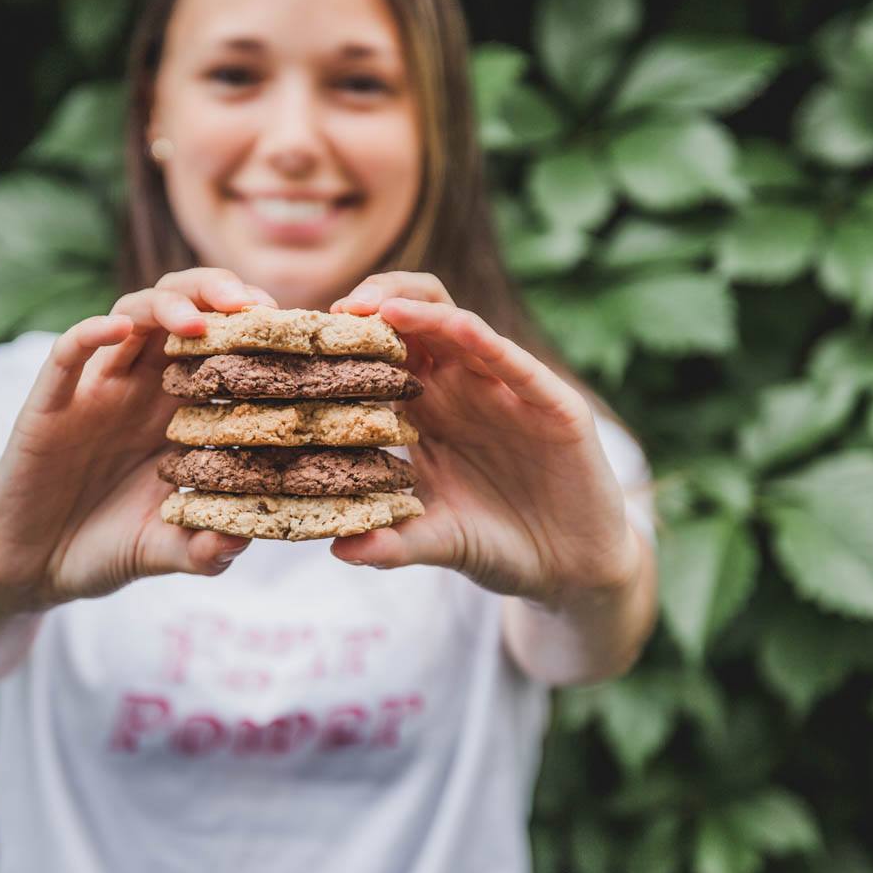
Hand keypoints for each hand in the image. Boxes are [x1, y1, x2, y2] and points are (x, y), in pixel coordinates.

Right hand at [0, 268, 276, 605]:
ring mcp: (96, 390)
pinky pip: (67, 353)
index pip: (224, 348)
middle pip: (183, 311)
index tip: (294, 333)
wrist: (35, 569)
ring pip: (132, 315)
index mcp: (181, 412)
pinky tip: (118, 331)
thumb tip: (240, 542)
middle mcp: (143, 388)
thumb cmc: (108, 548)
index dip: (256, 331)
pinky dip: (91, 333)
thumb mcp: (166, 550)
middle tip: (254, 307)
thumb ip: (204, 549)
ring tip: (198, 322)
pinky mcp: (50, 405)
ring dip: (167, 306)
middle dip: (218, 294)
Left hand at [327, 272, 641, 600]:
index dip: (345, 344)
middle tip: (337, 312)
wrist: (568, 569)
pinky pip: (516, 365)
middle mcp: (463, 389)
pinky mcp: (553, 404)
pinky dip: (485, 341)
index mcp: (426, 412)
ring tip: (380, 307)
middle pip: (416, 320)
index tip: (303, 343)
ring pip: (461, 326)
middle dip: (375, 304)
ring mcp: (508, 391)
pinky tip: (457, 327)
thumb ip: (391, 544)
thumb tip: (338, 549)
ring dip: (421, 310)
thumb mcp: (436, 542)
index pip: (380, 357)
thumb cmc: (496, 544)